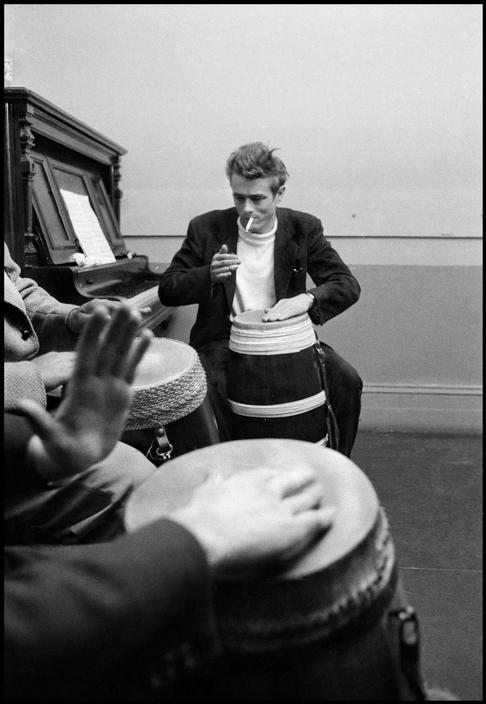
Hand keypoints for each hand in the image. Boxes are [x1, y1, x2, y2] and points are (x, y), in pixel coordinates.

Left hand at [17, 304, 152, 481]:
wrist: (78, 459)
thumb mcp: (49, 438)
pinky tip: (146, 336)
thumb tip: (20, 405)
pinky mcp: (121, 394)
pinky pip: (131, 369)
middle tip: (125, 305)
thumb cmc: (61, 450)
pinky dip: (138, 352)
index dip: (92, 334)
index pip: (87, 354)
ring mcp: (109, 386)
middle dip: (115, 327)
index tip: (99, 313)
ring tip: (137, 313)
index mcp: (79, 388)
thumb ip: (39, 422)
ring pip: (120, 354)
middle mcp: (95, 382)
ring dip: (127, 334)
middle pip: (106, 349)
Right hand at [171, 467, 334, 576]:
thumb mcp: (203, 492)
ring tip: (321, 494)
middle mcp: (267, 490)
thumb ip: (212, 483)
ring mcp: (282, 508)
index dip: (277, 473)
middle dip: (301, 478)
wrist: (204, 536)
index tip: (281, 473)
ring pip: (305, 499)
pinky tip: (331, 515)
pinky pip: (314, 520)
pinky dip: (324, 516)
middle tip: (310, 476)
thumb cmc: (198, 519)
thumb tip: (214, 474)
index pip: (267, 473)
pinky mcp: (292, 528)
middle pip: (290, 482)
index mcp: (245, 480)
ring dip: (314, 495)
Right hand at [210, 244, 239, 282]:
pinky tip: (230, 273)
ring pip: (223, 269)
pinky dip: (226, 274)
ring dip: (231, 267)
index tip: (237, 257)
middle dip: (232, 261)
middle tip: (239, 261)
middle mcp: (214, 264)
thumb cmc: (218, 263)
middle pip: (224, 262)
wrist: (212, 274)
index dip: (231, 256)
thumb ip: (223, 251)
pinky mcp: (216, 277)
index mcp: (215, 258)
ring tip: (237, 266)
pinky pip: (221, 275)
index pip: (223, 256)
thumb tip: (224, 246)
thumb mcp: (219, 256)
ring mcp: (214, 270)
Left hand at [262, 293, 312, 321]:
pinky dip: (284, 316)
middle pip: (276, 311)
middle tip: (263, 320)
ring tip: (270, 320)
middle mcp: (284, 304)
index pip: (273, 310)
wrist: (305, 299)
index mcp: (280, 304)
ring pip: (281, 312)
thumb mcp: (284, 305)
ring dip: (275, 316)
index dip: (268, 314)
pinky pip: (288, 313)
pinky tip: (280, 319)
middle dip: (270, 316)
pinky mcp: (295, 309)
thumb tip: (265, 310)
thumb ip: (275, 308)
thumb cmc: (294, 304)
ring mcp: (289, 306)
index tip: (262, 319)